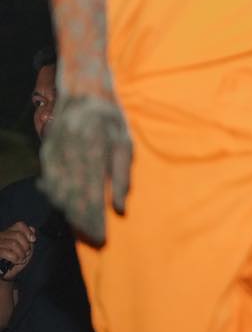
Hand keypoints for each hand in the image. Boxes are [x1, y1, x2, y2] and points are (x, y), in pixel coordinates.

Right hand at [0, 222, 36, 280]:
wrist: (6, 273)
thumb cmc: (15, 261)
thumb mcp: (26, 249)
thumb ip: (29, 239)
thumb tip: (32, 228)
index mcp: (9, 233)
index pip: (19, 225)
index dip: (28, 232)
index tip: (33, 240)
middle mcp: (1, 236)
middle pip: (18, 235)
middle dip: (26, 246)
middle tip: (26, 253)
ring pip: (13, 243)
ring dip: (21, 253)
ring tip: (21, 259)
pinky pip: (7, 252)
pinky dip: (15, 258)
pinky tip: (16, 261)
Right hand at [37, 94, 131, 243]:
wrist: (82, 92)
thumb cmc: (110, 120)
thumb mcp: (125, 144)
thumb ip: (122, 176)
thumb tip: (120, 208)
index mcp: (93, 150)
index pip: (92, 194)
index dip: (95, 219)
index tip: (102, 237)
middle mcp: (70, 154)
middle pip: (74, 197)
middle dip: (83, 221)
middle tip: (93, 239)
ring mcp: (55, 153)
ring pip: (59, 191)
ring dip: (69, 212)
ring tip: (82, 228)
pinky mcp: (46, 152)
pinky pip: (49, 180)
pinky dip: (56, 196)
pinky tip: (65, 208)